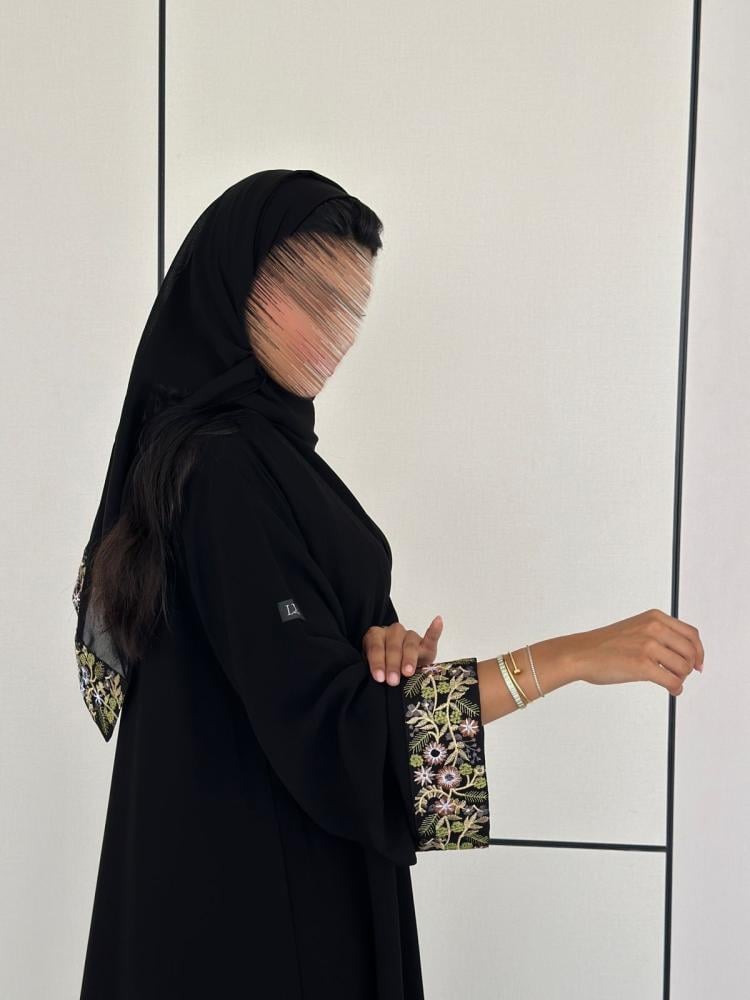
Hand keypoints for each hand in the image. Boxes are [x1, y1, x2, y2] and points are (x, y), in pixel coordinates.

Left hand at [362, 615, 443, 685]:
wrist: (397, 668)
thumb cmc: (383, 668)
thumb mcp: (376, 669)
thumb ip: (376, 671)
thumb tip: (374, 681)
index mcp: (376, 636)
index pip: (375, 647)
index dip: (377, 662)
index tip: (379, 677)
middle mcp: (393, 632)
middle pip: (393, 646)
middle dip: (392, 664)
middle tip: (392, 680)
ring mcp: (410, 636)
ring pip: (410, 645)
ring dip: (409, 659)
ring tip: (408, 672)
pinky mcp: (425, 643)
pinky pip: (431, 636)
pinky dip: (434, 630)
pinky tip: (438, 622)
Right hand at [568, 608, 703, 694]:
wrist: (580, 653)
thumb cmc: (604, 645)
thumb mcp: (635, 628)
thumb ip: (658, 634)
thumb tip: (683, 653)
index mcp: (654, 617)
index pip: (691, 633)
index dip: (699, 651)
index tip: (698, 663)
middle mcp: (653, 628)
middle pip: (691, 651)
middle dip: (689, 667)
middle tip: (680, 675)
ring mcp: (648, 646)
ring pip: (684, 667)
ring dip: (681, 678)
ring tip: (671, 682)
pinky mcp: (643, 665)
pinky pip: (673, 681)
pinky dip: (676, 689)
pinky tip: (671, 690)